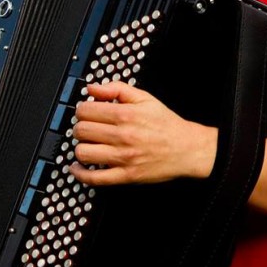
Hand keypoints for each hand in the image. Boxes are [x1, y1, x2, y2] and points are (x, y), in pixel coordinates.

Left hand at [70, 82, 216, 186]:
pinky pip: (94, 178)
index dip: (82, 110)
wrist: (188, 148)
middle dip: (80, 127)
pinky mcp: (126, 176)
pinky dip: (80, 173)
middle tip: (88, 128)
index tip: (86, 113)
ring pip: (83, 153)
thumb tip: (92, 88)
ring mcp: (123, 158)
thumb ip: (117, 89)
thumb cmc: (167, 125)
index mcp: (126, 115)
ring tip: (88, 145)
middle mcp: (123, 136)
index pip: (85, 111)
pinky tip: (78, 168)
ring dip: (81, 148)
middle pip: (81, 131)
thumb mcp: (145, 98)